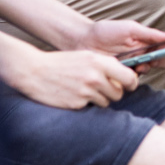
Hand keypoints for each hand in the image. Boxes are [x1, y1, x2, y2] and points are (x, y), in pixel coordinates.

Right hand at [5, 46, 137, 109]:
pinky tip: (73, 94)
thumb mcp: (85, 57)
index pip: (129, 77)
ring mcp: (86, 91)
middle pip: (118, 93)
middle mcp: (95, 77)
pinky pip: (90, 107)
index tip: (129, 85)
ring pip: (106, 102)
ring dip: (98, 98)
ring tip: (83, 89)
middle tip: (99, 88)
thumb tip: (125, 78)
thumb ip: (106, 66)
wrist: (33, 71)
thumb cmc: (61, 63)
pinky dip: (85, 103)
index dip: (131, 83)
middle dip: (112, 92)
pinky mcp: (77, 103)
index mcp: (99, 62)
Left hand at [69, 18, 164, 75]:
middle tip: (151, 59)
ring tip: (137, 64)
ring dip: (144, 69)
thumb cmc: (105, 31)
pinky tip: (124, 70)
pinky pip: (130, 81)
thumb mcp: (130, 28)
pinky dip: (130, 77)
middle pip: (159, 63)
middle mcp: (141, 56)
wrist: (82, 40)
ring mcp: (131, 67)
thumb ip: (151, 34)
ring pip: (146, 73)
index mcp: (145, 43)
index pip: (164, 51)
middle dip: (158, 62)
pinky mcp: (120, 76)